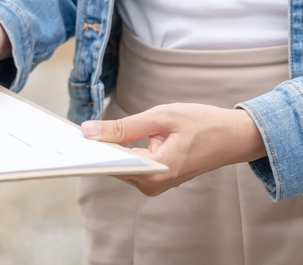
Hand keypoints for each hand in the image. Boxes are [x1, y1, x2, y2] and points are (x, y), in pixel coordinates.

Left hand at [82, 103, 267, 195]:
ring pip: (119, 165)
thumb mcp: (161, 117)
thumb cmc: (201, 123)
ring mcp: (154, 185)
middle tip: (72, 130)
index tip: (70, 137)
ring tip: (85, 131)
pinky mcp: (154, 179)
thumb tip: (88, 131)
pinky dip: (118, 151)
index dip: (89, 150)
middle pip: (112, 166)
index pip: (111, 163)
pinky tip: (104, 136)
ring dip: (105, 149)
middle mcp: (152, 185)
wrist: (233, 137)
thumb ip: (124, 126)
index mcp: (155, 171)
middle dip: (95, 148)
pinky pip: (129, 165)